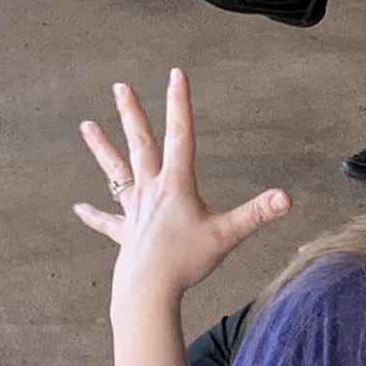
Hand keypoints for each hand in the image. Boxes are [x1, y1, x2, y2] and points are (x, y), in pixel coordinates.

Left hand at [76, 70, 289, 310]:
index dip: (179, 103)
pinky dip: (94, 215)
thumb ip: (257, 213)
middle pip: (140, 144)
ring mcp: (134, 210)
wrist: (147, 291)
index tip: (176, 74)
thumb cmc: (186, 263)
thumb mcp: (227, 236)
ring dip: (102, 148)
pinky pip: (107, 221)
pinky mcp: (124, 233)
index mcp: (176, 184)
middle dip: (132, 113)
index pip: (180, 135)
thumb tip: (287, 197)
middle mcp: (151, 190)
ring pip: (116, 172)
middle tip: (119, 87)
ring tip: (86, 126)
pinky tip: (78, 209)